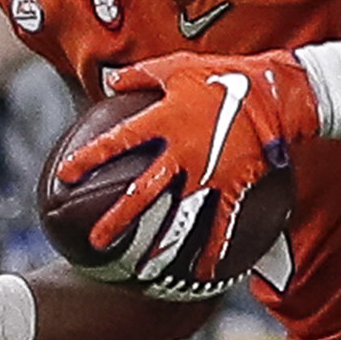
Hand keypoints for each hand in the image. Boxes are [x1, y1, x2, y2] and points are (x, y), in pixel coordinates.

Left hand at [63, 50, 321, 282]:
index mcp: (164, 121)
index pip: (117, 142)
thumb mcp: (178, 67)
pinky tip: (204, 272)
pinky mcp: (233, 184)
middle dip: (118, 218)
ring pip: (179, 215)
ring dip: (162, 245)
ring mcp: (208, 173)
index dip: (89, 158)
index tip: (65, 175)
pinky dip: (214, 249)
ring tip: (144, 270)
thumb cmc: (224, 76)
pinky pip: (222, 222)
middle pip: (142, 191)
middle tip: (97, 242)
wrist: (275, 94)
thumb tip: (111, 81)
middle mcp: (181, 153)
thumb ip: (141, 76)